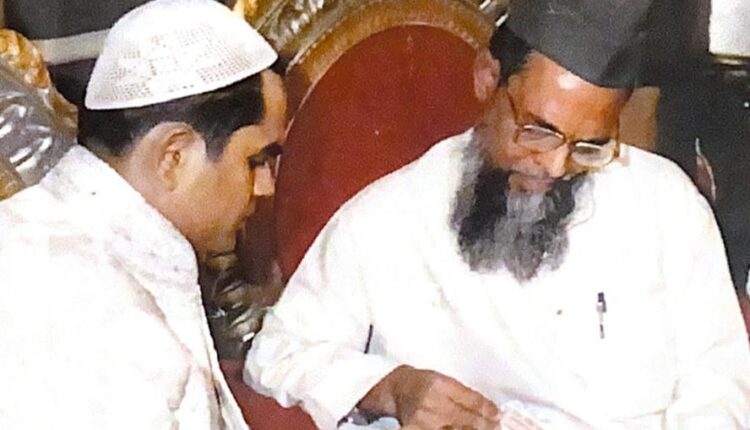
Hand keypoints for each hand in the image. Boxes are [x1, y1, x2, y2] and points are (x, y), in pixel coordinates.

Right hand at [358, 365, 499, 429]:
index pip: (471, 399)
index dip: (488, 410)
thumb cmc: (423, 383)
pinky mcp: (416, 428)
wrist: (397, 388)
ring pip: (457, 429)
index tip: (498, 416)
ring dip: (474, 429)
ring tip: (486, 429)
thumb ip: (465, 394)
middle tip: (495, 426)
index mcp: (440, 384)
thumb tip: (492, 410)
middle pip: (466, 418)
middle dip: (484, 424)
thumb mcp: (444, 381)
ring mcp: (424, 418)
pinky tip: (462, 429)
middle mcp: (432, 401)